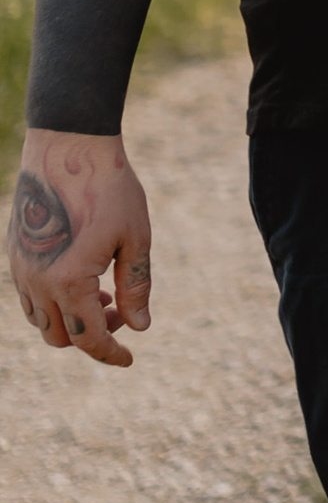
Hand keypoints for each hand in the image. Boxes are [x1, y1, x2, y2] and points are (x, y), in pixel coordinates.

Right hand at [10, 132, 154, 366]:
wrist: (69, 145)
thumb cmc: (110, 189)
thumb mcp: (135, 239)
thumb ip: (136, 287)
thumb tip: (139, 327)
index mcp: (68, 282)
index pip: (88, 339)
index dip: (110, 354)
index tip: (130, 358)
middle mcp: (36, 281)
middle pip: (59, 338)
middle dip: (92, 336)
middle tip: (121, 312)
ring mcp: (20, 267)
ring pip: (40, 320)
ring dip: (70, 319)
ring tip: (103, 294)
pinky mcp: (14, 251)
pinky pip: (28, 296)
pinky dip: (53, 301)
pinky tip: (81, 278)